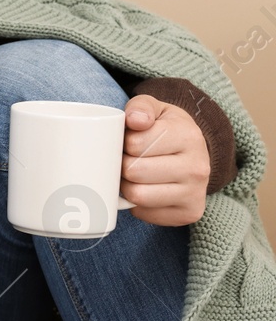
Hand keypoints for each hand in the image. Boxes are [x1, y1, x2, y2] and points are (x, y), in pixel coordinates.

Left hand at [121, 94, 209, 226]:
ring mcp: (196, 193)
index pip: (135, 144)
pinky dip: (136, 204)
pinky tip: (146, 190)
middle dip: (122, 165)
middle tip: (129, 159)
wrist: (192, 153)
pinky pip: (144, 213)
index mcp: (188, 136)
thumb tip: (135, 120)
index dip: (124, 143)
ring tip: (135, 175)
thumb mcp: (154, 109)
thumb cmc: (165, 129)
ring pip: (137, 195)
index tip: (130, 141)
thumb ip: (140, 106)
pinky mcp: (189, 213)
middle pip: (133, 171)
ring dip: (127, 186)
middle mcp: (197, 167)